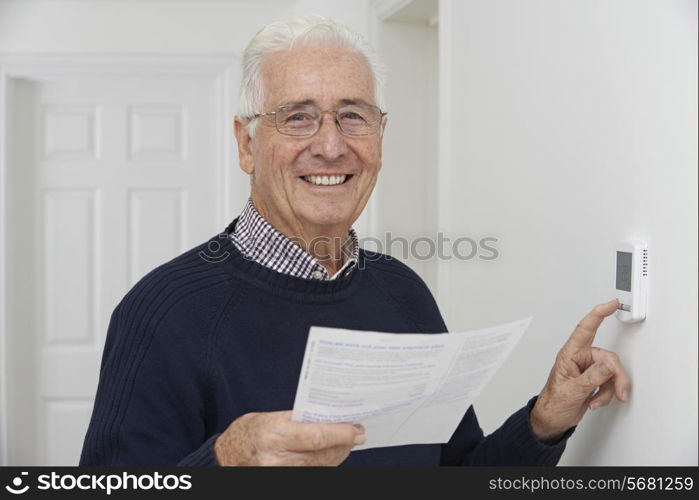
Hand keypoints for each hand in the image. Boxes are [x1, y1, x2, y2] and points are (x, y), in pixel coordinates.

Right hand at [213, 410, 365, 465]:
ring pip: (322, 465)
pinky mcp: (284, 480)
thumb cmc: (250, 431)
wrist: (227, 456)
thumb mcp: (272, 417)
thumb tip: (331, 417)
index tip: (357, 429)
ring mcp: (281, 473)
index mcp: (276, 434)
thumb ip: (300, 419)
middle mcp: (278, 458)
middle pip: (323, 454)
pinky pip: (314, 473)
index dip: (341, 434)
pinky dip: (327, 462)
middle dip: (344, 443)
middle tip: (357, 433)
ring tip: (347, 440)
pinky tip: (333, 452)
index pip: (317, 437)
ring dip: (339, 453)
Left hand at [530, 298, 630, 442]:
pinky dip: (606, 393)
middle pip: (608, 358)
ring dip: (609, 389)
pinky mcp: (594, 379)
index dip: (599, 314)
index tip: (611, 304)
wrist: (552, 418)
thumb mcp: (573, 390)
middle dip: (615, 376)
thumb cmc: (554, 402)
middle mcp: (580, 358)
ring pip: (612, 371)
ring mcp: (588, 369)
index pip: (585, 329)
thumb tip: (607, 365)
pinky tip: (595, 401)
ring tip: (597, 400)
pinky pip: (610, 382)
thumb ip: (592, 377)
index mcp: (570, 354)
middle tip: (618, 391)